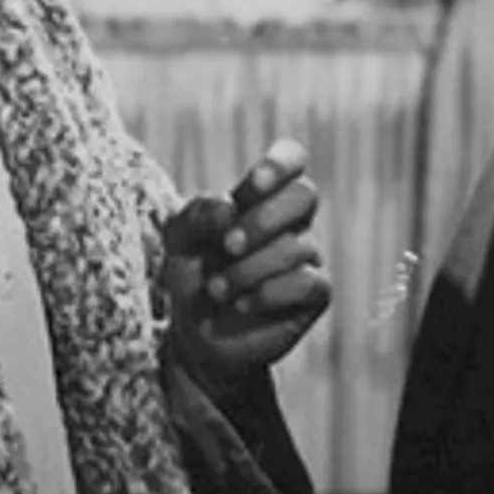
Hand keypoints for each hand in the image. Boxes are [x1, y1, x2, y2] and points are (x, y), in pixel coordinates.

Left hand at [162, 139, 331, 387]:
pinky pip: (308, 283)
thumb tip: (229, 207)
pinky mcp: (313, 296)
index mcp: (260, 198)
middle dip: (263, 220)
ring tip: (216, 290)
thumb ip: (198, 214)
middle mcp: (289, 224)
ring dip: (248, 269)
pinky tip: (241, 303)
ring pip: (297, 247)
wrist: (196, 333)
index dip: (280, 164)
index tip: (252, 186)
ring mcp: (306, 258)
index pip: (292, 160)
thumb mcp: (180, 239)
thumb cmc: (192, 275)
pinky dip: (268, 293)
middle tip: (227, 246)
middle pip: (305, 196)